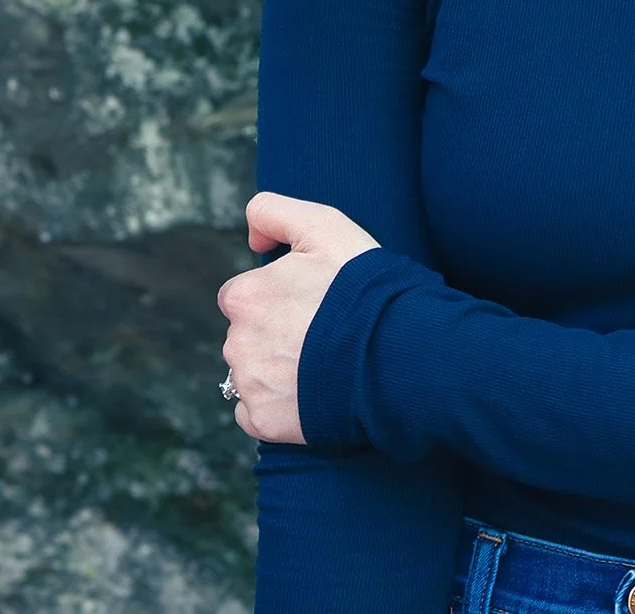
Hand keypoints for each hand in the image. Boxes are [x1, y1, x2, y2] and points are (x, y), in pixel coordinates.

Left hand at [216, 191, 380, 442]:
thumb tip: (252, 238)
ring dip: (276, 371)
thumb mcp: (324, 226)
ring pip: (251, 374)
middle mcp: (236, 342)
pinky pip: (255, 413)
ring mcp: (250, 386)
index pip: (244, 296)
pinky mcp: (265, 422)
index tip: (310, 304)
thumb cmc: (363, 288)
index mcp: (243, 297)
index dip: (278, 297)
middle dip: (275, 335)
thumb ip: (274, 212)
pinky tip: (310, 394)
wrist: (397, 354)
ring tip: (322, 365)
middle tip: (320, 336)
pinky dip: (277, 406)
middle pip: (247, 336)